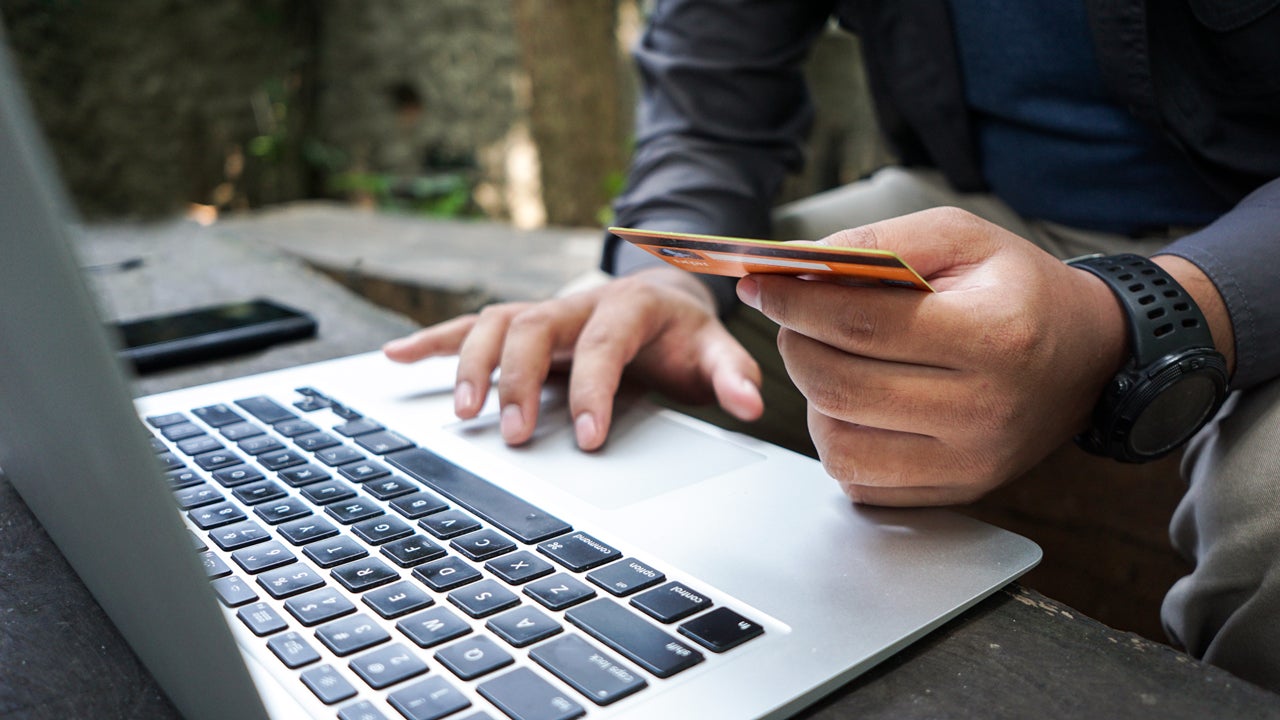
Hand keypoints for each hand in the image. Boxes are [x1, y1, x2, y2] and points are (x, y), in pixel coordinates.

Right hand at [383, 266, 762, 449]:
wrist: (659, 297)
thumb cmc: (682, 334)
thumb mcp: (714, 350)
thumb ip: (731, 373)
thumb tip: (750, 403)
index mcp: (629, 308)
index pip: (603, 344)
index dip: (593, 389)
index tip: (588, 438)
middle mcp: (578, 303)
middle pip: (536, 328)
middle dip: (522, 381)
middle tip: (518, 435)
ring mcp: (544, 309)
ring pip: (496, 321)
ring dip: (471, 362)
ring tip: (460, 412)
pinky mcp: (519, 321)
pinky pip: (469, 323)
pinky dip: (432, 339)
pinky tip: (396, 358)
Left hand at [737, 207, 1127, 505]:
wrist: (1088, 357)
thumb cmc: (1017, 290)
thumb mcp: (962, 238)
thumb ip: (879, 243)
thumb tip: (795, 263)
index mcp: (994, 336)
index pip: (862, 324)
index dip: (796, 303)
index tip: (761, 286)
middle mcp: (984, 410)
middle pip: (839, 385)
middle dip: (794, 343)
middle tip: (792, 318)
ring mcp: (969, 463)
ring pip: (837, 440)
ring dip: (813, 394)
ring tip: (834, 358)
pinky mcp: (954, 493)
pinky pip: (859, 477)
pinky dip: (839, 436)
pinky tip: (858, 402)